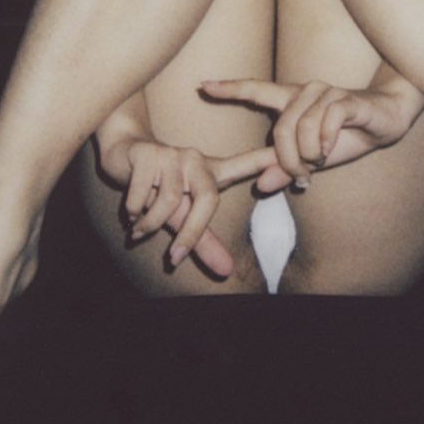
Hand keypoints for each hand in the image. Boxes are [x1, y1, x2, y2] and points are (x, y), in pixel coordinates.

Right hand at [96, 132, 276, 274]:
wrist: (122, 150)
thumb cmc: (158, 183)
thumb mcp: (181, 215)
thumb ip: (204, 241)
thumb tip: (227, 273)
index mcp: (210, 172)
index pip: (247, 165)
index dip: (271, 163)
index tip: (301, 161)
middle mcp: (196, 160)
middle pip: (206, 201)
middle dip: (191, 234)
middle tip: (174, 257)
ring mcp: (172, 154)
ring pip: (168, 201)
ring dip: (151, 223)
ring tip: (138, 228)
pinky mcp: (147, 153)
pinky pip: (142, 194)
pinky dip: (133, 210)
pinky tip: (129, 212)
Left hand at [200, 75, 423, 192]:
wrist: (386, 121)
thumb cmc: (347, 136)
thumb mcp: (313, 158)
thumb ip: (286, 167)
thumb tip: (262, 185)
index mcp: (291, 102)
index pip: (256, 90)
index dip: (230, 89)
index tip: (203, 86)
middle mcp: (305, 91)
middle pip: (280, 129)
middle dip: (288, 160)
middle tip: (302, 175)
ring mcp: (326, 92)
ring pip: (302, 128)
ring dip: (310, 154)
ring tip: (320, 161)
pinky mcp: (346, 99)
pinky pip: (327, 122)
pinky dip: (327, 142)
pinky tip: (331, 150)